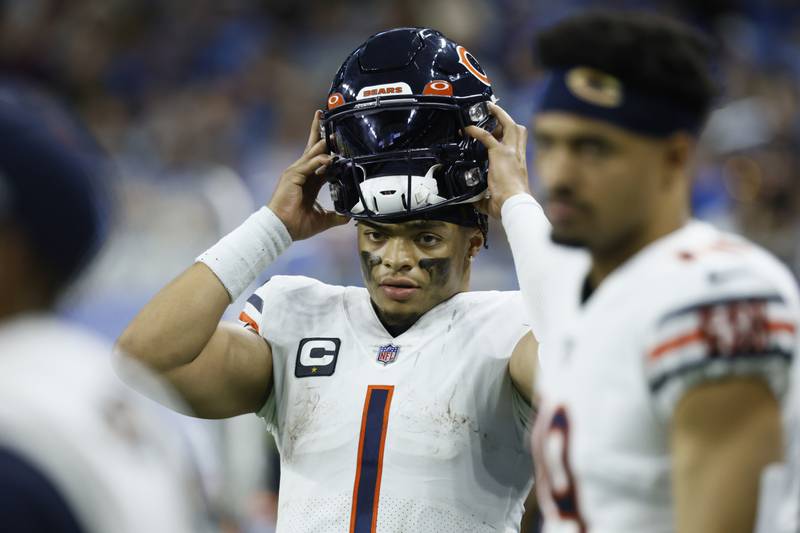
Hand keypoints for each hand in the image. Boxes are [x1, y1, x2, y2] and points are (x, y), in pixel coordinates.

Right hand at [267, 111, 349, 239]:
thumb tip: (349, 216)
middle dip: (320, 133)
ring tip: (332, 132)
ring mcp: (295, 173)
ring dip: (322, 142)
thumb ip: (337, 216)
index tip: (338, 140)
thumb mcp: (323, 219)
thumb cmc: (297, 224)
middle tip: (326, 117)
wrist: (282, 229)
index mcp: (309, 181)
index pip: (321, 161)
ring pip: (311, 153)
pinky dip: (319, 160)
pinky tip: (329, 158)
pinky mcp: (292, 177)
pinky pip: (308, 165)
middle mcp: (302, 174)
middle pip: (313, 149)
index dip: (330, 151)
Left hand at [464, 103, 532, 219]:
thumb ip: (485, 199)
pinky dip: (476, 131)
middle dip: (506, 118)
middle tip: (494, 111)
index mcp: (519, 165)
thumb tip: (475, 202)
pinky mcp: (500, 154)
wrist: (515, 204)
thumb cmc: (509, 205)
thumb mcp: (496, 200)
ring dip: (498, 114)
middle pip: (517, 129)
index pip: (518, 143)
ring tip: (487, 107)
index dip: (510, 134)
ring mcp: (510, 152)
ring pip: (508, 125)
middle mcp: (517, 155)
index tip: (500, 130)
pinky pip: (487, 136)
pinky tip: (467, 129)